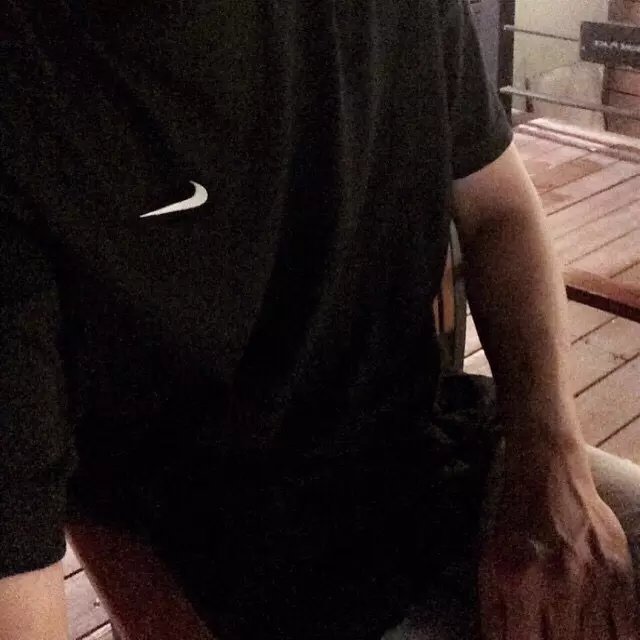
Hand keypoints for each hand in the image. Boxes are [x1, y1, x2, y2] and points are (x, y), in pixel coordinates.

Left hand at [479, 444, 638, 639]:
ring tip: (571, 633)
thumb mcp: (489, 564)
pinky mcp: (621, 572)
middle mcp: (559, 584)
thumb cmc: (513, 522)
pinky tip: (602, 635)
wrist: (547, 475)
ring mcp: (595, 580)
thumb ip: (495, 615)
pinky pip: (628, 630)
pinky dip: (617, 639)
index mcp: (520, 582)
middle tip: (550, 634)